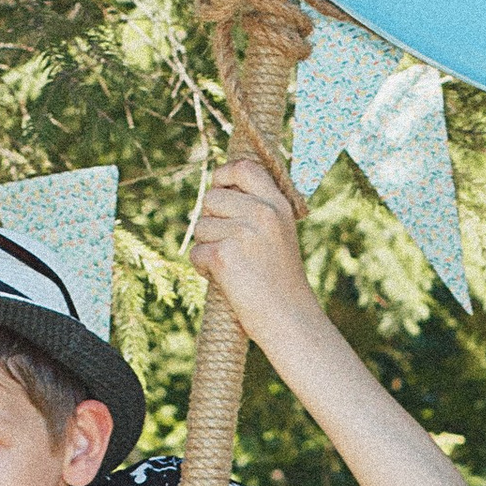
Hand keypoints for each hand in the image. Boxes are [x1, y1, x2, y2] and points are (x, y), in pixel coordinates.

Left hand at [190, 156, 317, 345]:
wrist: (290, 318)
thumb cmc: (281, 280)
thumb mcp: (280, 234)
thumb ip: (257, 210)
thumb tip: (217, 191)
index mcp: (278, 205)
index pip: (243, 168)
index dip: (224, 174)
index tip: (219, 186)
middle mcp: (262, 213)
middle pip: (212, 198)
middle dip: (212, 221)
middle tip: (231, 247)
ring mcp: (243, 233)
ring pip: (200, 226)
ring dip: (207, 246)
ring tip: (234, 267)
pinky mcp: (224, 255)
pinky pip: (196, 252)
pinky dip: (203, 268)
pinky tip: (225, 280)